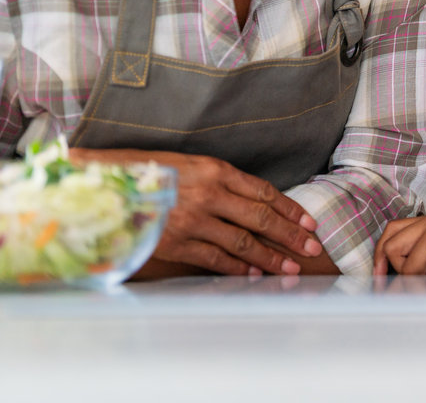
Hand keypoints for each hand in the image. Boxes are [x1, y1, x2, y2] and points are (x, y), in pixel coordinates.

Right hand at [74, 149, 321, 275]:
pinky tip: (254, 274)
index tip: (309, 222)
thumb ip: (220, 180)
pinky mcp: (175, 243)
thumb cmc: (147, 171)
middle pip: (261, 218)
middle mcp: (209, 194)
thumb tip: (253, 199)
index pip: (264, 191)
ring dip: (271, 256)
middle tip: (312, 246)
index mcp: (215, 170)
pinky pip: (215, 258)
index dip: (289, 208)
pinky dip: (237, 268)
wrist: (101, 186)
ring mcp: (192, 220)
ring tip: (291, 266)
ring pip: (243, 242)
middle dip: (290, 234)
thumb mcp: (188, 164)